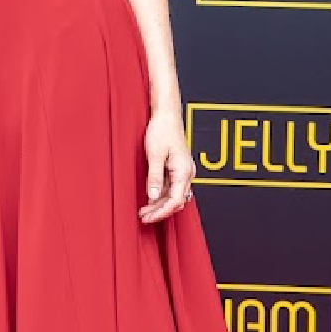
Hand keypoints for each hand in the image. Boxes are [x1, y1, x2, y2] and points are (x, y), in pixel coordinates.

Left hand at [137, 106, 195, 223]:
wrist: (167, 114)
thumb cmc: (163, 129)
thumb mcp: (155, 154)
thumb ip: (154, 177)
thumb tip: (152, 197)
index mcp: (184, 171)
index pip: (174, 201)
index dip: (161, 212)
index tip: (148, 217)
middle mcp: (187, 172)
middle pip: (175, 200)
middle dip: (159, 211)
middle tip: (143, 217)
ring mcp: (183, 170)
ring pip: (173, 194)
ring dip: (159, 203)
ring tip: (144, 210)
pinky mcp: (178, 167)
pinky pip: (172, 186)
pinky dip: (161, 193)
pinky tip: (150, 197)